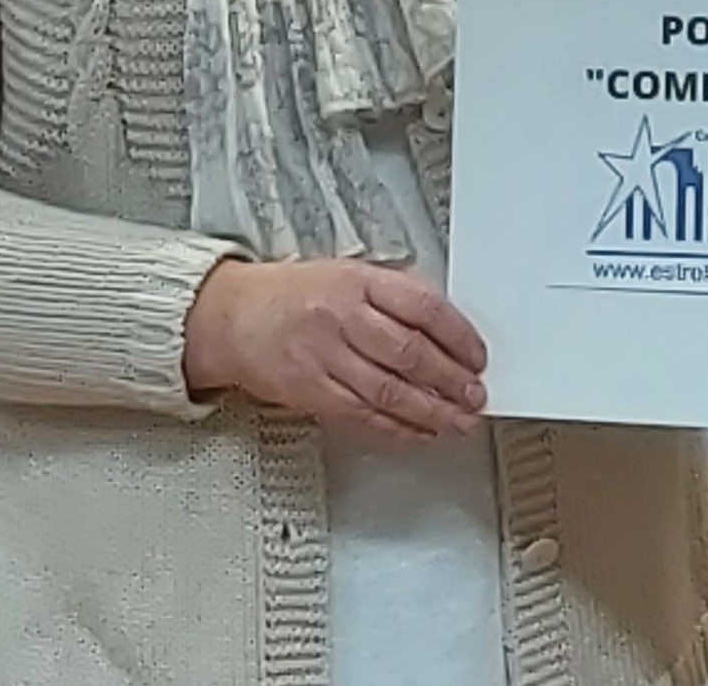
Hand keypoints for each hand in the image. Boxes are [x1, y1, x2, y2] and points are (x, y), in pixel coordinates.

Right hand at [182, 258, 488, 444]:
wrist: (229, 317)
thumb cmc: (290, 295)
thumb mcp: (345, 274)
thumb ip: (391, 295)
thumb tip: (444, 326)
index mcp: (357, 282)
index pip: (424, 308)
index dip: (459, 336)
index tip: (478, 355)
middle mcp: (343, 317)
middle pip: (412, 353)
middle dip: (452, 380)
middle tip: (476, 394)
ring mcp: (325, 356)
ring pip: (391, 390)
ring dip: (432, 411)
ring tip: (457, 420)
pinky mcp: (311, 391)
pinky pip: (363, 415)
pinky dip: (397, 427)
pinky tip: (419, 432)